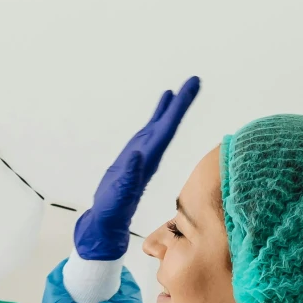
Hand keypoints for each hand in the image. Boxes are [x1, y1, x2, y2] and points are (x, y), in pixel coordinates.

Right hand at [74, 79, 200, 260]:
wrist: (107, 222)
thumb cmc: (112, 211)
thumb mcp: (120, 195)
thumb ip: (129, 176)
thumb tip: (138, 155)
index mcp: (149, 159)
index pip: (168, 128)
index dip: (179, 108)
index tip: (191, 89)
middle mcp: (150, 153)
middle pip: (169, 122)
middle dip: (181, 102)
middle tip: (195, 80)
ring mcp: (143, 153)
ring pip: (160, 124)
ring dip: (171, 107)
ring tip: (179, 89)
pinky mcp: (135, 155)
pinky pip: (150, 130)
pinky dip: (157, 116)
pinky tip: (162, 107)